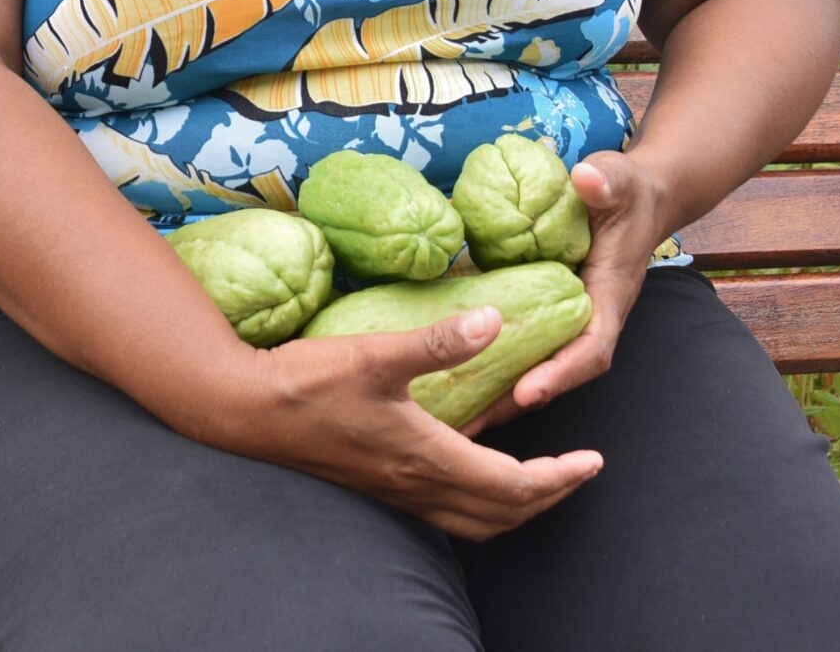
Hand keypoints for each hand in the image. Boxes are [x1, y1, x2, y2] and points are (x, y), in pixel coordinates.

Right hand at [200, 307, 603, 539]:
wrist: (246, 412)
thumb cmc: (308, 383)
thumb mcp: (375, 354)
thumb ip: (438, 341)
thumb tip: (496, 320)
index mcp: (428, 458)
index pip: (515, 486)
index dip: (560, 477)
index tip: (593, 459)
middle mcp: (418, 485)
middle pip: (502, 515)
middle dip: (548, 497)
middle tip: (577, 470)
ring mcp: (396, 490)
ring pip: (474, 520)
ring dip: (514, 506)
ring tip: (539, 478)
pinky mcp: (378, 483)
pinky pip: (445, 509)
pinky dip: (478, 498)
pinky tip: (474, 464)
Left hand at [461, 149, 670, 436]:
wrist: (638, 199)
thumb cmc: (626, 191)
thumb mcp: (618, 180)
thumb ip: (607, 181)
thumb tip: (587, 179)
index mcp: (609, 296)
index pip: (592, 346)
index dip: (561, 373)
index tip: (527, 392)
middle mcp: (593, 319)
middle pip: (562, 374)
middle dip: (520, 402)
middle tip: (474, 427)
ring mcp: (573, 322)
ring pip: (544, 369)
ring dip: (506, 396)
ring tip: (459, 421)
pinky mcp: (552, 316)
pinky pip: (529, 350)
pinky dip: (500, 369)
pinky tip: (458, 379)